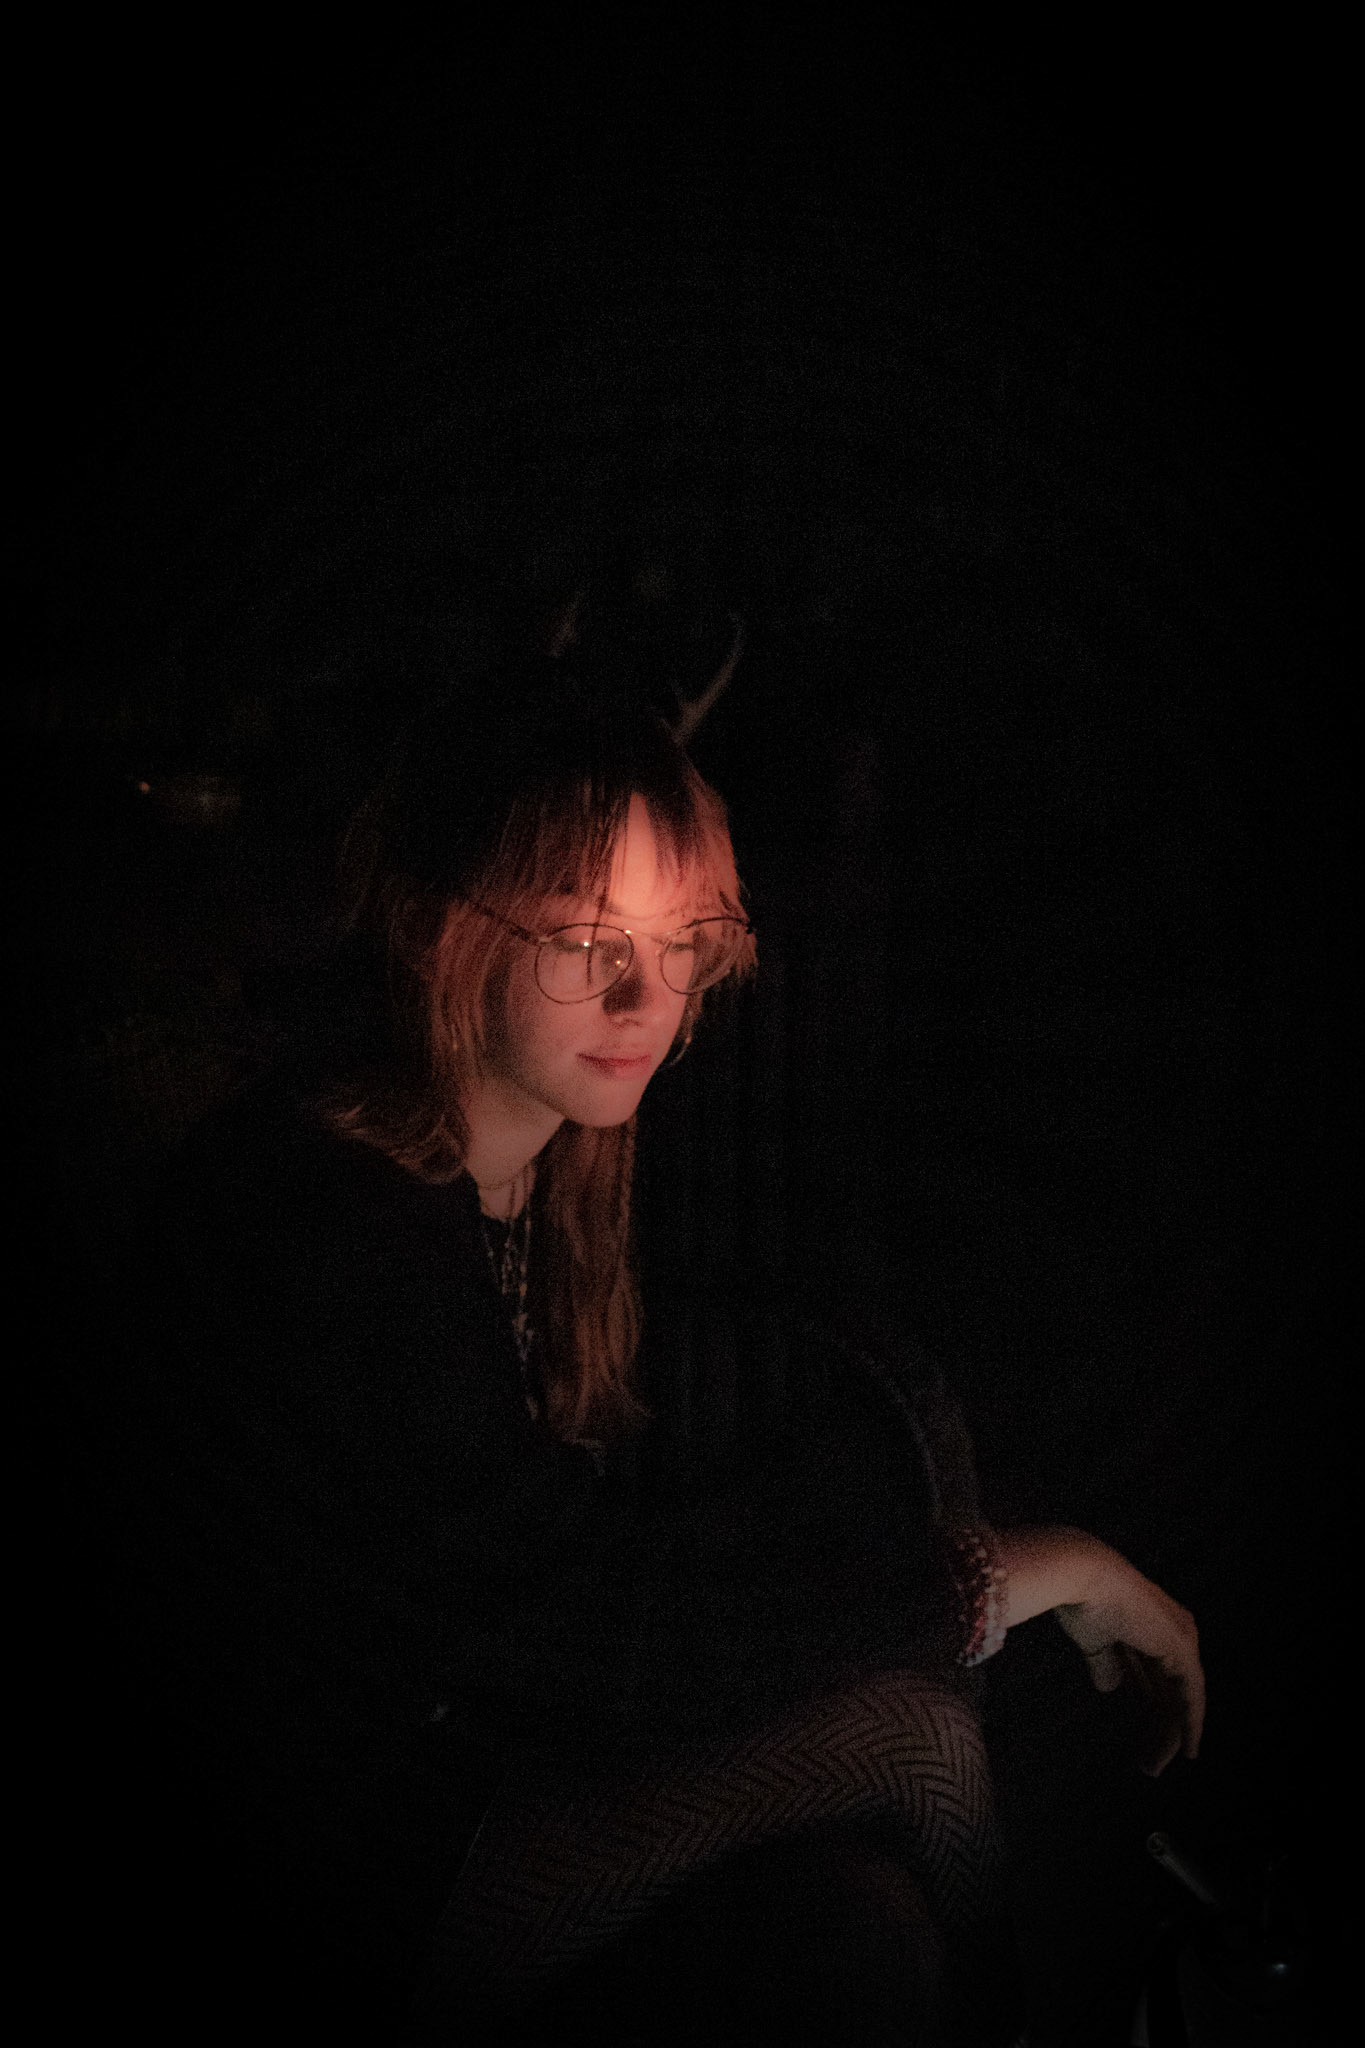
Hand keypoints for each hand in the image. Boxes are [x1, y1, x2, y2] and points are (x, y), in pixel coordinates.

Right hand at [1054, 1556, 1203, 1776]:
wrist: (1082, 1577)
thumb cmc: (1080, 1600)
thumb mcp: (1094, 1640)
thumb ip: (1105, 1663)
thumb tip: (1109, 1687)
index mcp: (1150, 1624)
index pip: (1155, 1675)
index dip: (1148, 1706)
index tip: (1143, 1736)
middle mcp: (1173, 1631)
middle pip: (1168, 1690)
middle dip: (1158, 1728)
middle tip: (1147, 1763)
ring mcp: (1181, 1640)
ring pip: (1179, 1699)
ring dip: (1168, 1736)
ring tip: (1153, 1767)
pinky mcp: (1183, 1651)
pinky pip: (1191, 1698)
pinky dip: (1191, 1726)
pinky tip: (1188, 1750)